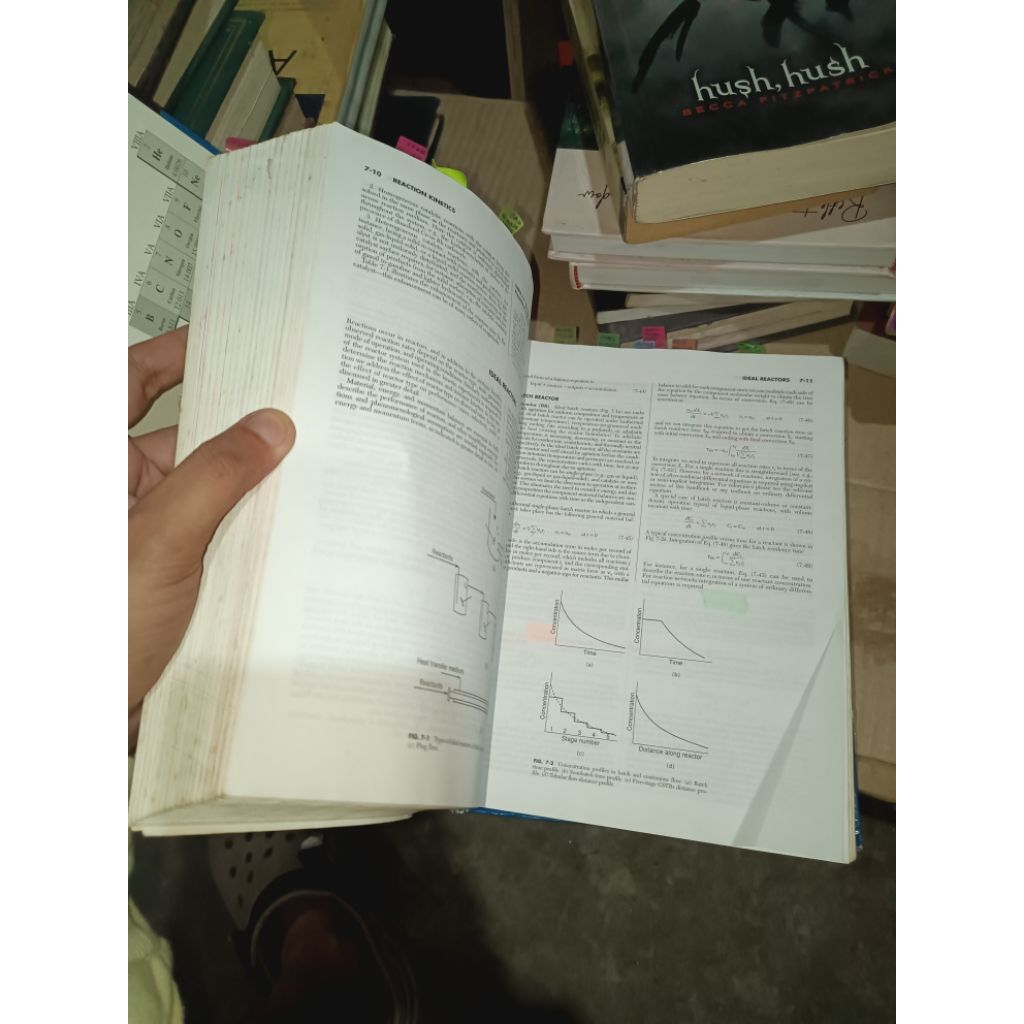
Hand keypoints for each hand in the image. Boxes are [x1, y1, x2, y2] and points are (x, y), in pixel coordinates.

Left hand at [128, 327, 295, 746]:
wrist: (76, 726)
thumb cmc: (92, 630)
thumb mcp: (161, 539)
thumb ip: (217, 475)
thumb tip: (269, 426)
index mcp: (89, 468)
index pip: (129, 382)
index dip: (179, 353)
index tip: (235, 337)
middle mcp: (111, 494)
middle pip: (177, 437)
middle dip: (234, 425)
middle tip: (296, 404)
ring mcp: (136, 535)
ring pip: (200, 489)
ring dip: (246, 484)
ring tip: (309, 466)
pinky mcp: (160, 574)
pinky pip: (208, 533)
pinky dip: (243, 528)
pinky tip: (288, 527)